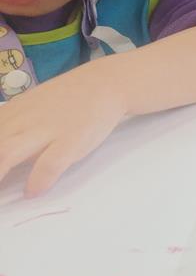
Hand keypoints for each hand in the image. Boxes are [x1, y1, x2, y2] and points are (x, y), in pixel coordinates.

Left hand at [0, 74, 127, 196]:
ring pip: (8, 153)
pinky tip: (33, 192)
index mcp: (10, 115)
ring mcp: (47, 130)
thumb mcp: (30, 107)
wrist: (106, 83)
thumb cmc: (66, 99)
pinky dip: (39, 179)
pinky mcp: (72, 140)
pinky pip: (50, 162)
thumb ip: (9, 126)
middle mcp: (22, 122)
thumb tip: (1, 152)